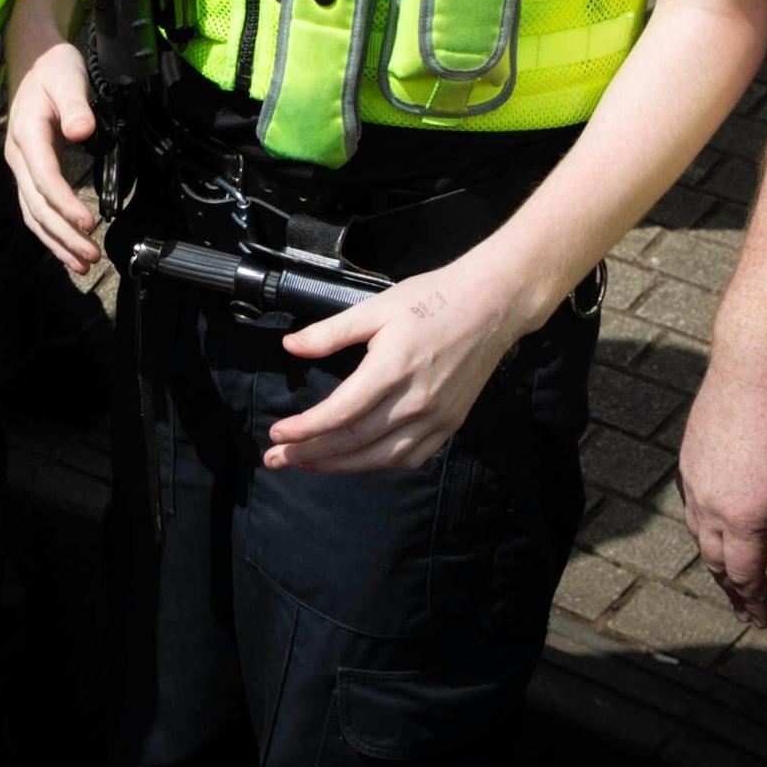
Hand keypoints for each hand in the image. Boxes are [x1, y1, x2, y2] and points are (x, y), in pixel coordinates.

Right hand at [5, 34, 106, 272]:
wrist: (33, 59)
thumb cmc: (52, 67)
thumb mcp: (67, 77)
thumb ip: (75, 105)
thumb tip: (82, 131)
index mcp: (27, 135)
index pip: (44, 178)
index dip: (65, 203)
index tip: (88, 223)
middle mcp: (19, 156)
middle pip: (37, 205)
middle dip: (63, 234)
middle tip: (91, 255)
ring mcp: (21, 167)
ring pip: (33, 214)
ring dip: (56, 241)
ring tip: (83, 262)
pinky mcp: (30, 172)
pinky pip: (35, 209)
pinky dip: (51, 232)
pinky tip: (68, 249)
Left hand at [260, 256, 533, 473]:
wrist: (491, 306)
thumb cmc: (430, 300)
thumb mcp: (374, 308)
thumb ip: (330, 333)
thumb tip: (290, 346)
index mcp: (392, 370)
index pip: (340, 413)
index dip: (305, 429)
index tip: (276, 434)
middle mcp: (415, 402)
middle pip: (354, 441)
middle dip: (310, 453)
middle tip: (275, 460)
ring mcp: (436, 418)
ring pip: (380, 457)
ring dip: (340, 466)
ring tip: (306, 465)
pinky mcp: (450, 425)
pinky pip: (410, 457)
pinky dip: (378, 464)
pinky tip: (355, 461)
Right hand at [679, 358, 766, 625]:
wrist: (753, 379)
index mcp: (741, 521)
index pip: (745, 575)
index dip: (754, 601)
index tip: (760, 620)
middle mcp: (708, 507)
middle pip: (715, 561)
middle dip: (731, 588)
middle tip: (744, 608)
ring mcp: (693, 483)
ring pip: (699, 535)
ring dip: (715, 559)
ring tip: (728, 573)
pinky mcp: (687, 461)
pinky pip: (691, 506)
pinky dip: (703, 527)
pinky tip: (714, 524)